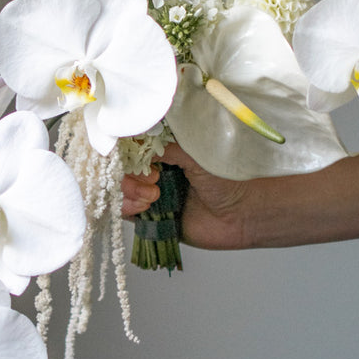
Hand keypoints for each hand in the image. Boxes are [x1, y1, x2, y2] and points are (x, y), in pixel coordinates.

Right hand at [121, 142, 253, 249]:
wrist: (240, 217)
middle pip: (119, 166)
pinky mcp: (148, 215)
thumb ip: (168, 148)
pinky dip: (128, 206)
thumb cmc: (226, 182)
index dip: (126, 148)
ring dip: (129, 190)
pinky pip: (123, 209)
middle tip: (154, 178)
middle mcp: (153, 169)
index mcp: (164, 150)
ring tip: (152, 196)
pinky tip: (146, 207)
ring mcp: (147, 191)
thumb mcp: (196, 157)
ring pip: (117, 187)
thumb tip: (138, 141)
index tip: (134, 154)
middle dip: (129, 173)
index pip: (131, 144)